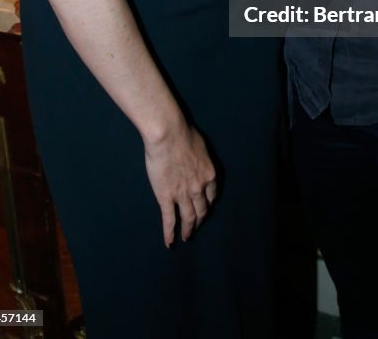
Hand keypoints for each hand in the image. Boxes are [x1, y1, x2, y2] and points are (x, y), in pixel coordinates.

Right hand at [144, 118, 216, 245]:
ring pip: (188, 218)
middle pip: (202, 210)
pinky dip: (170, 233)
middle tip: (195, 227)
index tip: (205, 209)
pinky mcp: (166, 198)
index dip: (208, 204)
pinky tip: (170, 242)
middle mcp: (199, 188)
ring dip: (188, 229)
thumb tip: (197, 160)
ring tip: (186, 237)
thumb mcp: (201, 146)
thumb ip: (200, 159)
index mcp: (209, 175)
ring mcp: (183, 195)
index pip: (211, 196)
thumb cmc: (184, 134)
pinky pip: (169, 220)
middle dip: (199, 220)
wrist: (169, 135)